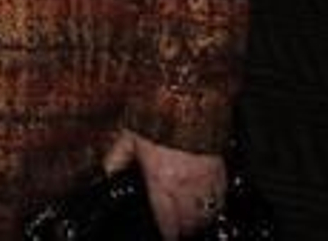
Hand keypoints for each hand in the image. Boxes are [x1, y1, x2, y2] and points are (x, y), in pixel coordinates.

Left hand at [105, 128, 226, 238]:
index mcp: (163, 181)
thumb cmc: (157, 117)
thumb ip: (116, 158)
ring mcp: (207, 180)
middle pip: (190, 223)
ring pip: (207, 215)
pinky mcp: (221, 171)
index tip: (164, 235)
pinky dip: (213, 206)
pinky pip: (220, 199)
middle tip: (175, 229)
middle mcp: (187, 186)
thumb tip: (106, 173)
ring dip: (197, 221)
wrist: (187, 99)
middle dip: (182, 229)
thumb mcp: (128, 137)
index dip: (166, 232)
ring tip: (189, 223)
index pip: (167, 220)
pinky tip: (206, 207)